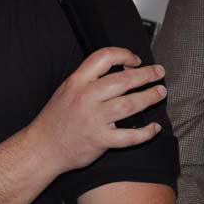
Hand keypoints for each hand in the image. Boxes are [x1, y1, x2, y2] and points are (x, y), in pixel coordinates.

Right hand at [29, 47, 165, 173]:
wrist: (43, 147)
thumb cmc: (56, 119)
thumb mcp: (66, 90)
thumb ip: (87, 80)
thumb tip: (117, 70)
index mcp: (76, 81)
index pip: (103, 57)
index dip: (124, 55)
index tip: (135, 60)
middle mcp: (86, 97)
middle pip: (123, 80)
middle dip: (146, 74)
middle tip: (159, 72)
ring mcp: (94, 119)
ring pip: (129, 105)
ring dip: (149, 97)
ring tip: (160, 92)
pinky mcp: (100, 140)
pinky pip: (129, 136)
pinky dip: (145, 133)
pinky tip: (154, 128)